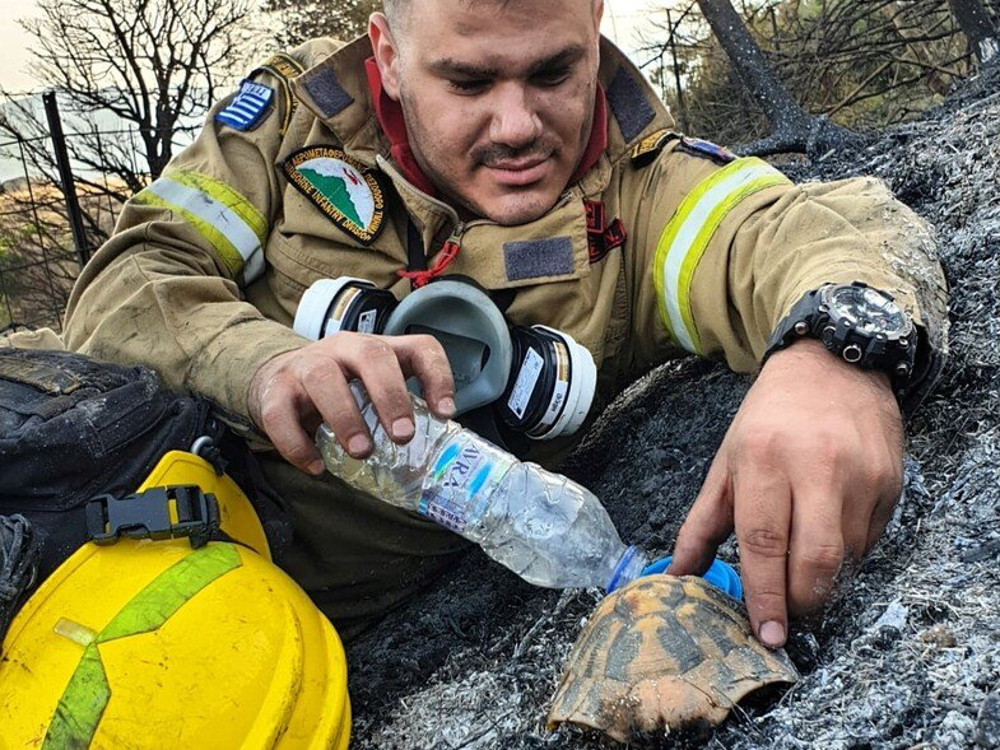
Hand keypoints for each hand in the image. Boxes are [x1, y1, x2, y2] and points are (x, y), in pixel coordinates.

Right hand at [248, 332, 454, 474]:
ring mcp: (306, 365)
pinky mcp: (275, 390)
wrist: (275, 380)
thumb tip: (431, 455)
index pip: (418, 348)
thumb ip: (396, 409)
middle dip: (391, 396)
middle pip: (372, 356)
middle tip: (403, 436)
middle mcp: (344, 349)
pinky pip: (282, 415)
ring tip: (362, 452)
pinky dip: (299, 445)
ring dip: (346, 417)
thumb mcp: (370, 389)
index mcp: (378, 349)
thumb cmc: (337, 389)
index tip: (445, 414)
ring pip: (324, 378)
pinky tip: (317, 467)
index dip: (437, 376)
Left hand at [667, 339, 903, 647]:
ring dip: (822, 577)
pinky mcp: (891, 482)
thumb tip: (678, 575)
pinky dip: (847, 553)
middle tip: (786, 613)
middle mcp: (818, 467)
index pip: (765, 541)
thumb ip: (702, 524)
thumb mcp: (726, 463)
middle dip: (800, 601)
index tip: (766, 633)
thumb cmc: (768, 419)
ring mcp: (861, 475)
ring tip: (801, 563)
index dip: (766, 594)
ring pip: (847, 557)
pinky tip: (827, 531)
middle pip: (815, 560)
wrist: (831, 366)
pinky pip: (870, 540)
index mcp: (765, 459)